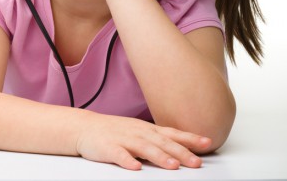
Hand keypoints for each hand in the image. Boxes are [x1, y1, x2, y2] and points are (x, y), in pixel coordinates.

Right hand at [76, 112, 211, 170]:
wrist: (85, 127)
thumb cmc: (114, 131)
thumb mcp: (138, 132)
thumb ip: (158, 140)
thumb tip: (182, 149)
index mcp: (146, 130)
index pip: (171, 133)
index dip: (189, 138)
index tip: (207, 142)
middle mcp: (137, 132)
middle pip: (161, 142)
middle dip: (180, 151)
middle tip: (196, 161)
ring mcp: (123, 139)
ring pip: (143, 147)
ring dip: (158, 156)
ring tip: (172, 165)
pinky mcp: (108, 147)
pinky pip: (118, 154)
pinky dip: (127, 160)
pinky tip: (135, 167)